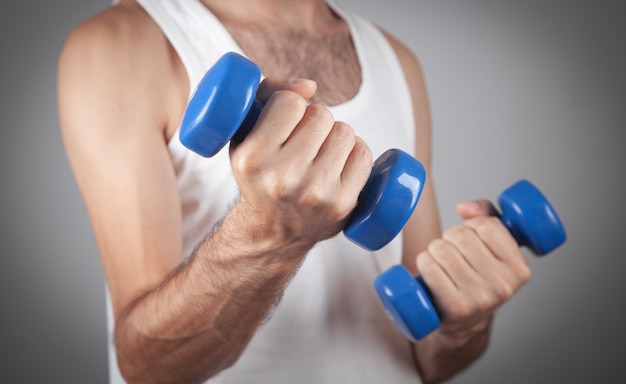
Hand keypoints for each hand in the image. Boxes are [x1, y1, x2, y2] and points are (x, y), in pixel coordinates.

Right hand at [228, 78, 372, 249]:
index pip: (290, 102)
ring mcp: (316, 193)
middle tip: (302, 141)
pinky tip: (337, 165)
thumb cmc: (260, 173)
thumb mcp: (246, 133)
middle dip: (314, 121)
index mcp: (253, 159)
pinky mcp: (343, 204)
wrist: (272, 231)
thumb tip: (310, 86)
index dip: (289, 106)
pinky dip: (353, 153)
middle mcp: (283, 178)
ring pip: (344, 131)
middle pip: (321, 115)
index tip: (282, 122)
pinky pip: (363, 153)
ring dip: (334, 136)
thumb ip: (268, 93)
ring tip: (319, 154)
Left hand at [415, 200, 530, 344]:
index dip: (471, 224)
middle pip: (461, 235)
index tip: (471, 235)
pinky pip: (430, 268)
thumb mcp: (493, 245)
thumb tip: (464, 207)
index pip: (487, 225)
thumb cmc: (477, 275)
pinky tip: (430, 271)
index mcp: (519, 268)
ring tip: (441, 261)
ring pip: (442, 249)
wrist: (464, 323)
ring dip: (434, 249)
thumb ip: (486, 214)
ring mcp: (479, 299)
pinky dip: (424, 263)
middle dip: (450, 236)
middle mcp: (503, 285)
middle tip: (453, 250)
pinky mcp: (454, 308)